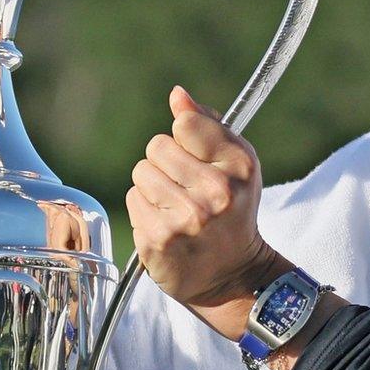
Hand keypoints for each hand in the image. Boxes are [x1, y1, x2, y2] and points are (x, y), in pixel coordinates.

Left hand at [126, 86, 280, 337]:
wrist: (232, 275)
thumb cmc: (233, 211)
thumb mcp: (237, 164)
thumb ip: (208, 126)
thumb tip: (177, 95)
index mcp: (238, 166)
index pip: (184, 125)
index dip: (184, 138)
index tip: (196, 157)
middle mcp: (214, 193)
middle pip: (156, 147)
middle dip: (166, 164)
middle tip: (186, 188)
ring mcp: (184, 219)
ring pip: (140, 174)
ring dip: (152, 188)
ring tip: (175, 207)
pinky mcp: (157, 240)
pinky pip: (132, 201)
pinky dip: (145, 211)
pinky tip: (166, 225)